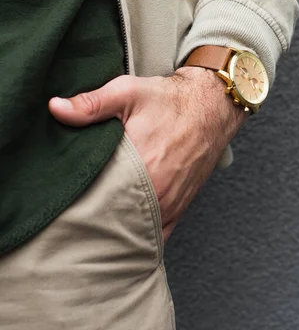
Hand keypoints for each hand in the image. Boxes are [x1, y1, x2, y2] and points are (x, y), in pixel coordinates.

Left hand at [48, 66, 247, 242]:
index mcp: (140, 167)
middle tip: (71, 216)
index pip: (97, 198)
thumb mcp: (127, 92)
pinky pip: (158, 236)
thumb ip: (90, 103)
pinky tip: (122, 235)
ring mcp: (170, 204)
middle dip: (92, 219)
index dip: (76, 202)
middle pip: (114, 219)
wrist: (212, 105)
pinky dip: (139, 237)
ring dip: (115, 228)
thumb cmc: (170, 99)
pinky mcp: (180, 207)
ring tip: (92, 226)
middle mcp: (157, 192)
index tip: (61, 201)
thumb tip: (55, 108)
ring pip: (134, 231)